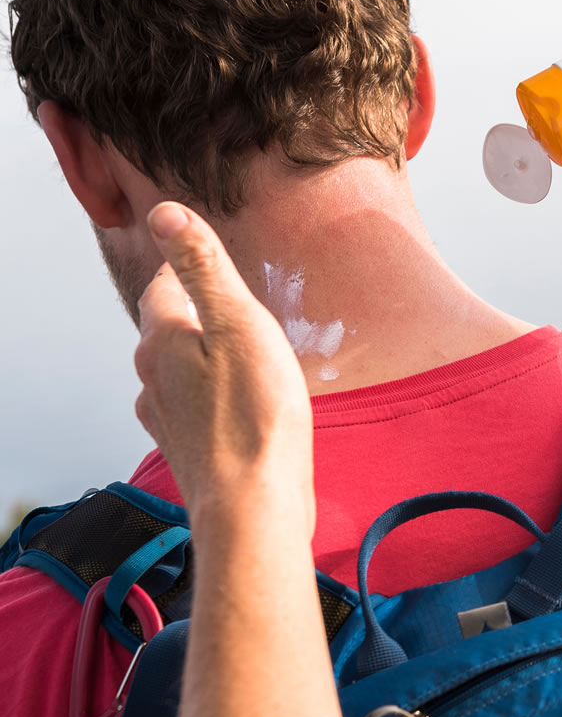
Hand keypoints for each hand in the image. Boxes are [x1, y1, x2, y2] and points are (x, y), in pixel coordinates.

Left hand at [134, 202, 314, 532]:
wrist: (254, 502)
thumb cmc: (255, 414)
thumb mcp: (239, 324)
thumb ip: (203, 268)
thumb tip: (166, 214)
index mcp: (162, 340)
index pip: (163, 285)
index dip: (187, 268)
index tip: (211, 262)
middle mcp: (152, 378)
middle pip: (169, 327)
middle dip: (199, 312)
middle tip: (236, 304)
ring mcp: (166, 416)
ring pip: (181, 368)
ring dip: (206, 354)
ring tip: (244, 351)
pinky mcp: (187, 446)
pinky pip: (195, 403)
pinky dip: (214, 391)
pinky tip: (242, 399)